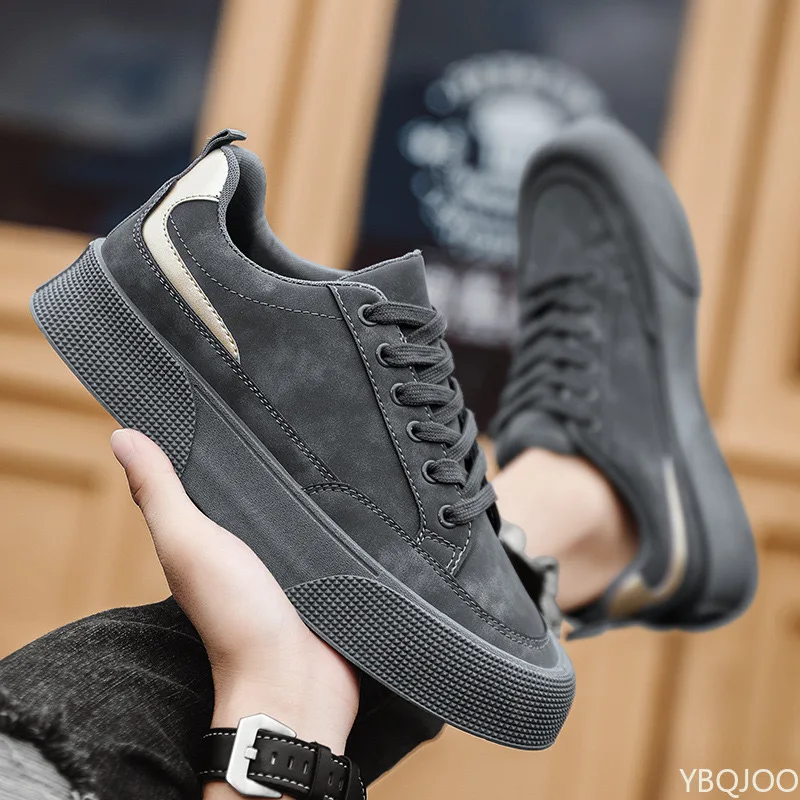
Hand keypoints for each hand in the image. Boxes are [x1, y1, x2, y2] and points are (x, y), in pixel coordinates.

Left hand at [110, 429, 358, 761]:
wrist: (296, 679)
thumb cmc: (237, 619)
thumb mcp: (191, 545)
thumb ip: (162, 494)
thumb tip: (121, 436)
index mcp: (208, 540)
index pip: (209, 482)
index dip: (213, 447)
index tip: (225, 403)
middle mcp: (246, 551)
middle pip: (257, 495)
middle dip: (272, 464)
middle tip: (291, 415)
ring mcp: (289, 565)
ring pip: (298, 514)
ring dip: (309, 492)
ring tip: (327, 447)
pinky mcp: (325, 576)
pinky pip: (330, 538)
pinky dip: (338, 520)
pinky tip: (351, 497)